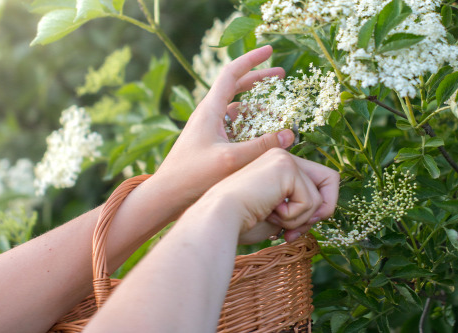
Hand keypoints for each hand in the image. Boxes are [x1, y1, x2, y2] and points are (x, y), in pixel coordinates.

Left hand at [154, 46, 293, 207]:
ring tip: (280, 113)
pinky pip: (235, 127)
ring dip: (258, 107)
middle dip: (260, 79)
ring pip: (238, 109)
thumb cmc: (192, 177)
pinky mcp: (211, 143)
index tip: (270, 50)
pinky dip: (251, 126)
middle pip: (237, 86)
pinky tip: (264, 136)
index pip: (232, 73)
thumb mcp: (232, 160)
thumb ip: (262, 146)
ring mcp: (209, 129)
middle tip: (282, 75)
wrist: (166, 196)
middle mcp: (208, 114)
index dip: (252, 59)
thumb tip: (291, 134)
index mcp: (210, 109)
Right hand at [202, 148, 339, 243]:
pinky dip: (294, 217)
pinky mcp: (286, 166)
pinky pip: (310, 201)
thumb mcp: (278, 216)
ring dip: (299, 220)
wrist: (218, 219)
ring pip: (319, 198)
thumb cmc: (239, 222)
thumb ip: (300, 209)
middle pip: (330, 181)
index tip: (292, 232)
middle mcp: (282, 156)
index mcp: (277, 167)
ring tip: (272, 217)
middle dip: (318, 213)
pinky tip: (270, 212)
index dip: (314, 210)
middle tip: (293, 232)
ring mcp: (284, 158)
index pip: (318, 182)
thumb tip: (325, 210)